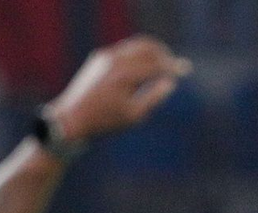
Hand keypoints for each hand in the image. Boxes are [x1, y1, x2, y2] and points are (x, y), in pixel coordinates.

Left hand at [46, 36, 190, 142]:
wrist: (72, 119)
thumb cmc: (104, 122)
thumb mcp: (134, 115)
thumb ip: (154, 97)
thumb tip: (169, 83)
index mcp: (126, 75)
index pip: (156, 64)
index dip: (173, 67)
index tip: (185, 70)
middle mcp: (116, 60)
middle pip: (148, 46)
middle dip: (164, 53)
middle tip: (174, 64)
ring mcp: (106, 56)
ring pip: (135, 45)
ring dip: (150, 51)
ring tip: (161, 63)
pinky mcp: (99, 57)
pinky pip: (124, 50)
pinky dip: (137, 55)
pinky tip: (142, 66)